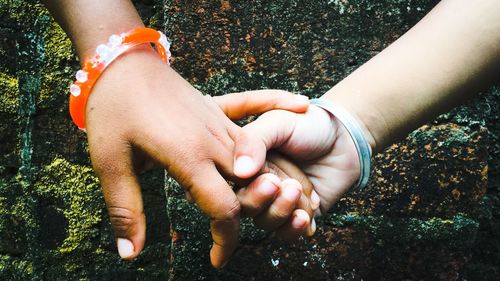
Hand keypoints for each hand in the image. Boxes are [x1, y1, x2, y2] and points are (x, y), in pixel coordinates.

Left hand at [84, 49, 309, 267]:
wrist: (123, 61)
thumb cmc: (113, 109)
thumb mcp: (110, 163)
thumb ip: (126, 210)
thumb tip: (131, 254)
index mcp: (189, 156)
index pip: (224, 209)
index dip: (226, 240)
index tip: (218, 259)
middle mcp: (213, 141)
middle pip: (249, 188)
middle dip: (249, 216)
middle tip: (235, 238)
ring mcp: (219, 124)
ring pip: (257, 161)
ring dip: (264, 185)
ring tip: (265, 204)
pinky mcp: (217, 113)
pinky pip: (251, 132)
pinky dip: (266, 144)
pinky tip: (293, 116)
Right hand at [214, 92, 319, 239]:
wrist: (343, 137)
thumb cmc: (308, 125)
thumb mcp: (277, 121)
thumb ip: (253, 141)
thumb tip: (240, 172)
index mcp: (243, 163)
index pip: (231, 183)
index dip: (245, 184)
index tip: (265, 175)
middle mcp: (255, 185)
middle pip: (244, 207)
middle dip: (262, 199)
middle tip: (280, 184)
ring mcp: (276, 202)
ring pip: (265, 222)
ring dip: (280, 211)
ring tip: (298, 190)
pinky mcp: (296, 216)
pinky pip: (286, 233)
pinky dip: (294, 227)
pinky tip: (305, 215)